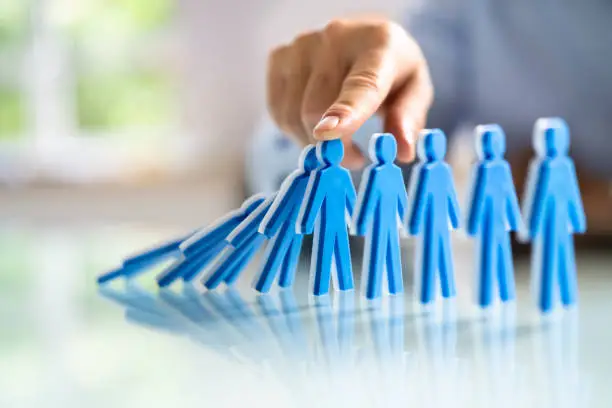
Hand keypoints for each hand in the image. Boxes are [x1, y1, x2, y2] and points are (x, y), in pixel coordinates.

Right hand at [267, 18, 432, 167]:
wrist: (364, 38)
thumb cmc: (392, 70)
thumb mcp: (415, 90)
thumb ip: (409, 119)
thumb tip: (403, 152)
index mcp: (378, 44)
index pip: (360, 84)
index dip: (344, 112)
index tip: (328, 134)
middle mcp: (335, 37)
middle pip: (316, 110)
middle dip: (333, 147)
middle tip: (353, 157)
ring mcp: (301, 45)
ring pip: (292, 115)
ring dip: (312, 141)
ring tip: (336, 138)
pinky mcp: (279, 55)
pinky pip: (278, 111)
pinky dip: (294, 129)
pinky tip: (314, 123)